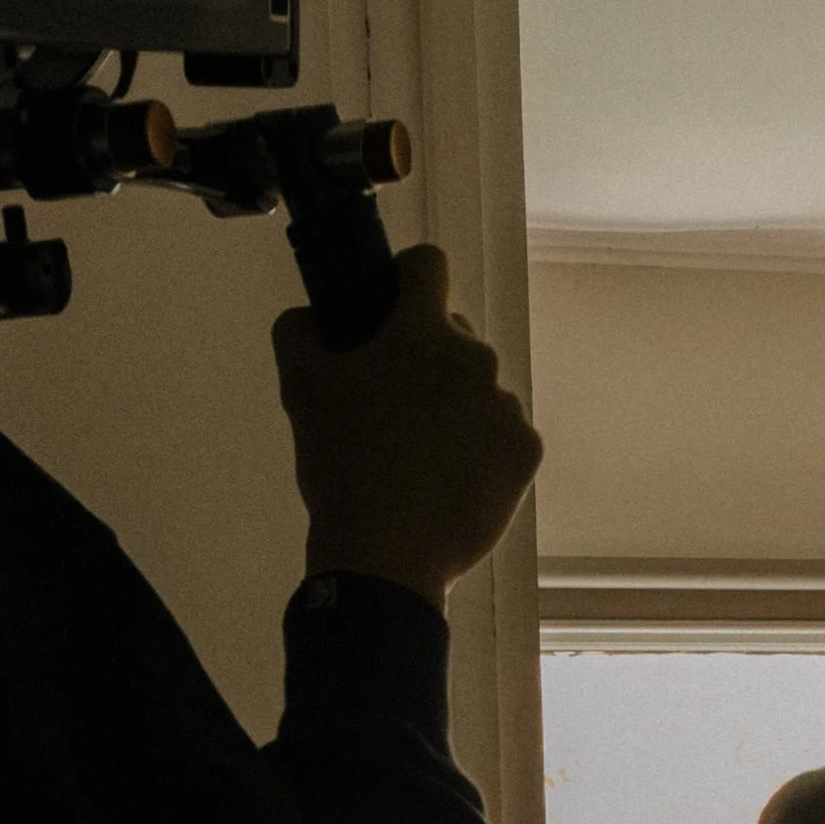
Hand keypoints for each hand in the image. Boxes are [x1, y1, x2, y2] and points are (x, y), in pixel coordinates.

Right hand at [271, 242, 543, 606]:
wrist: (385, 559)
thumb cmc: (341, 471)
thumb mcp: (298, 389)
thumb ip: (300, 330)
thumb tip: (313, 317)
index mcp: (421, 334)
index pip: (427, 264)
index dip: (404, 279)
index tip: (390, 306)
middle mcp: (475, 359)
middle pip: (454, 335)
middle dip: (425, 359)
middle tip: (390, 408)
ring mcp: (506, 407)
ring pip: (478, 389)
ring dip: (453, 408)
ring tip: (417, 456)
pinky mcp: (525, 453)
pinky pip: (502, 435)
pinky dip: (478, 451)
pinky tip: (445, 480)